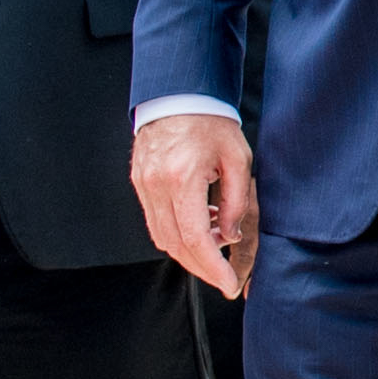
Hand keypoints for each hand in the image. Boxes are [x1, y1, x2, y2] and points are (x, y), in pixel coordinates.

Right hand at [133, 112, 260, 297]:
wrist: (178, 94)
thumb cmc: (212, 122)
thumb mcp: (238, 159)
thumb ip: (236, 202)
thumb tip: (231, 238)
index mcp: (182, 178)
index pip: (195, 238)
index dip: (213, 267)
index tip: (229, 285)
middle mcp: (156, 186)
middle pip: (175, 245)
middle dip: (202, 267)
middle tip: (225, 278)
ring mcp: (143, 185)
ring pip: (162, 237)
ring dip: (189, 251)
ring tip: (218, 244)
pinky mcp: (139, 183)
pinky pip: (155, 221)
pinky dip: (177, 233)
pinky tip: (201, 226)